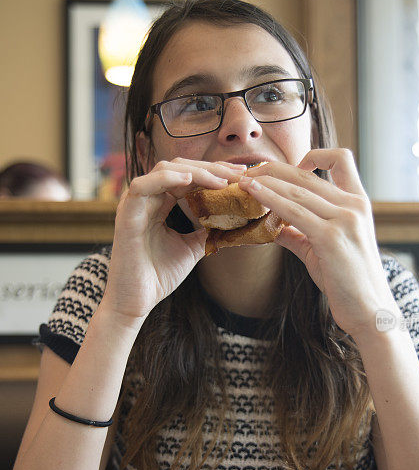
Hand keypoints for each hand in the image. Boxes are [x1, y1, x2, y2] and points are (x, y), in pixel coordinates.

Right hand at [102, 158, 246, 323]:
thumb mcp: (191, 248)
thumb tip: (234, 220)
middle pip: (180, 168)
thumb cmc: (158, 276)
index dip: (215, 173)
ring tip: (222, 179)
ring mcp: (134, 203)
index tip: (242, 176)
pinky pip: (143, 185)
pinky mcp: (125, 213)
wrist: (136, 301)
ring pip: (164, 170)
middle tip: (239, 173)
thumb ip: (207, 230)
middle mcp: (146, 198)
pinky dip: (166, 178)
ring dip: (196, 171)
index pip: (188, 176)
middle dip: (211, 168)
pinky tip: (189, 180)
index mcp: (159, 203)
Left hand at [241, 151, 398, 337]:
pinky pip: (293, 211)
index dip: (315, 154)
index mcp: (358, 202)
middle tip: (248, 172)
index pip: (341, 159)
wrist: (370, 312)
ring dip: (265, 182)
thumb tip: (273, 228)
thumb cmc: (348, 282)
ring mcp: (345, 220)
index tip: (293, 166)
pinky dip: (269, 199)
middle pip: (307, 174)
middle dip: (273, 169)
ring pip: (297, 190)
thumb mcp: (325, 250)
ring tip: (242, 182)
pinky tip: (253, 195)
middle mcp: (354, 205)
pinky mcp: (330, 238)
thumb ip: (301, 234)